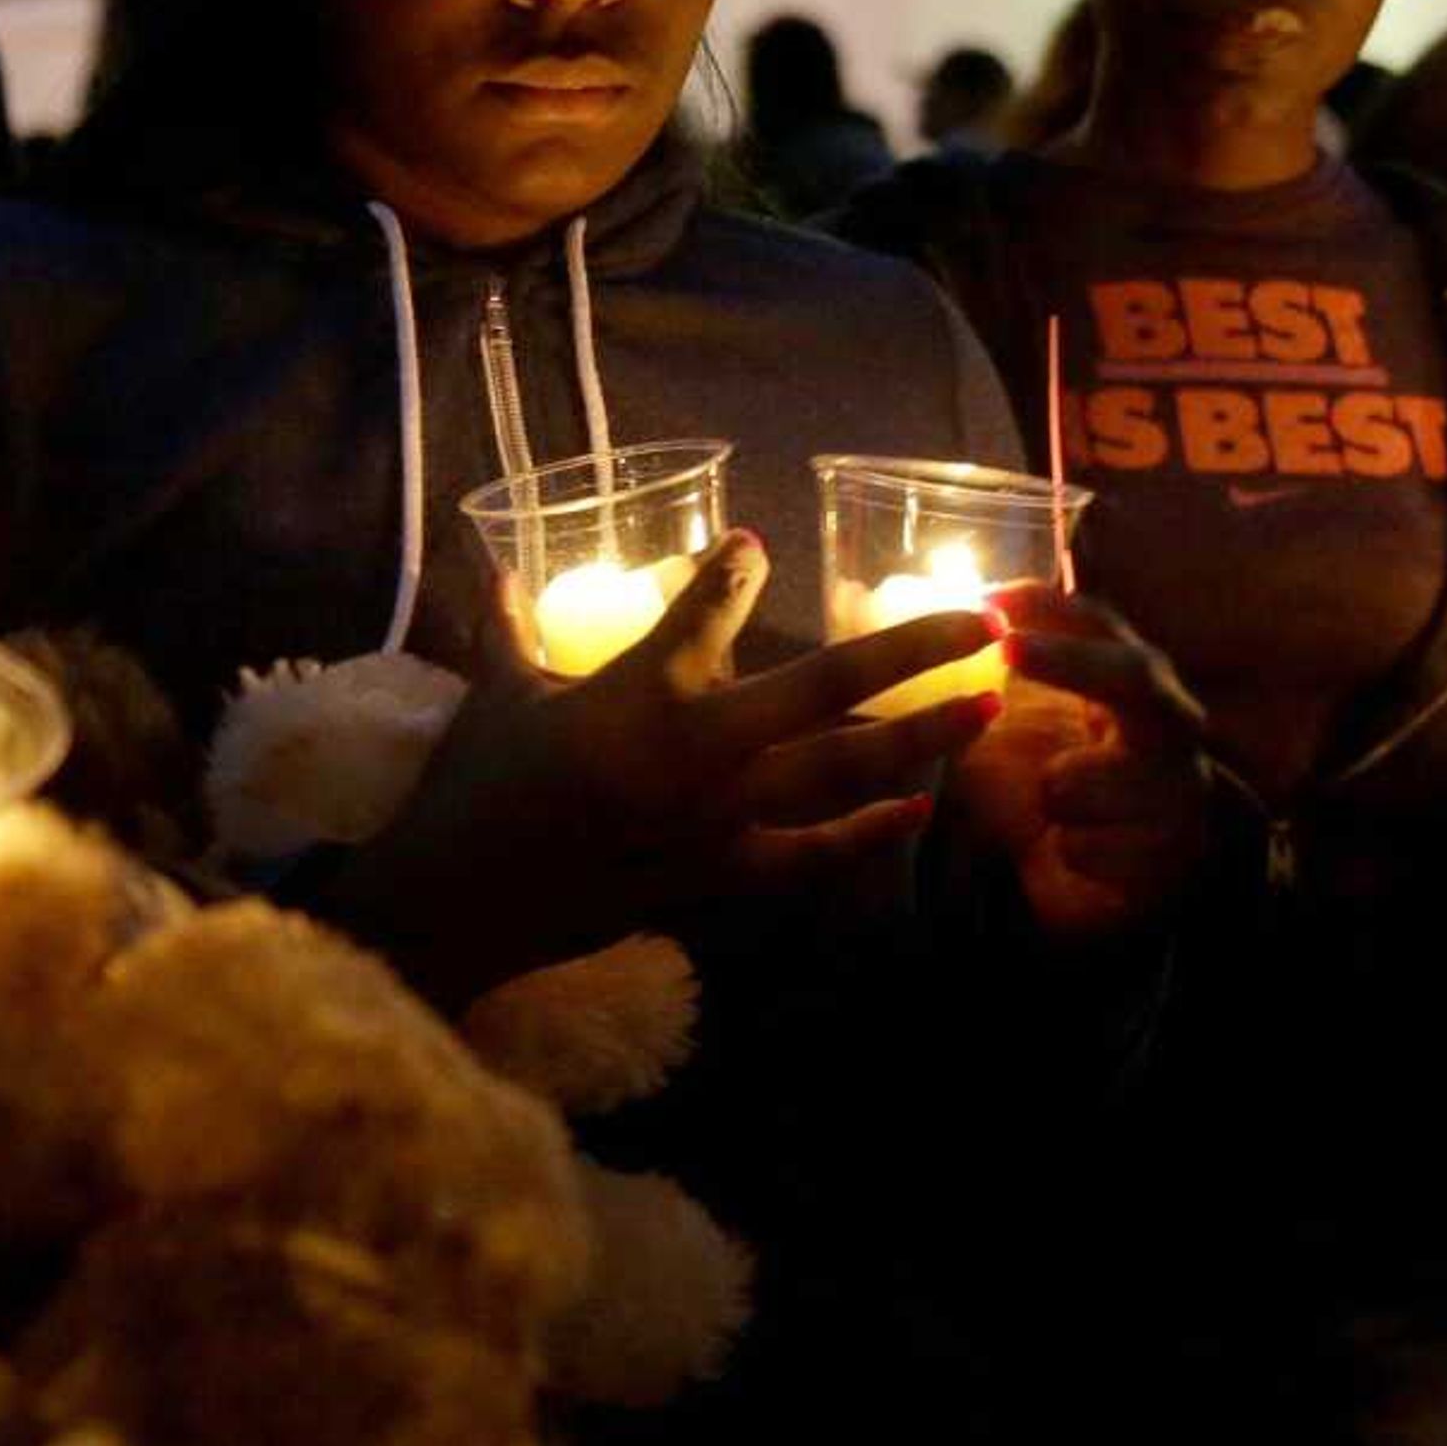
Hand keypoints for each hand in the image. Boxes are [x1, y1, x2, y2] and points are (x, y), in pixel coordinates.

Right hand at [319, 529, 1001, 1007]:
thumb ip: (508, 620)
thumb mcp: (495, 690)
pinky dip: (866, 835)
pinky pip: (810, 856)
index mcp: (642, 687)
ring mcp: (719, 816)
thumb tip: (495, 559)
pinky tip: (916, 812)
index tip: (757, 547)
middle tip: (981, 622)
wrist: (462, 898)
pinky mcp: (717, 875)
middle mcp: (700, 746)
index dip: (736, 570)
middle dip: (911, 648)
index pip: (707, 605)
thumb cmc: (474, 784)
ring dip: (921, 737)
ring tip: (984, 708)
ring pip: (842, 770)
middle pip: (828, 683)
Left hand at [953, 584, 1215, 940]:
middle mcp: (1169, 723)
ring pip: (1097, 776)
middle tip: (1008, 649)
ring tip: (1055, 804)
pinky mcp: (1175, 853)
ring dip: (1054, 792)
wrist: (1104, 881)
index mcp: (1131, 681)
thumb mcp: (1021, 724)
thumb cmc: (1059, 786)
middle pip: (1135, 675)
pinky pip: (1093, 846)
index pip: (1101, 624)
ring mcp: (1182, 787)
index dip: (1049, 605)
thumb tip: (957, 605)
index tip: (990, 598)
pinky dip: (1068, 850)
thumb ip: (1000, 672)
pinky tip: (1077, 850)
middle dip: (1071, 660)